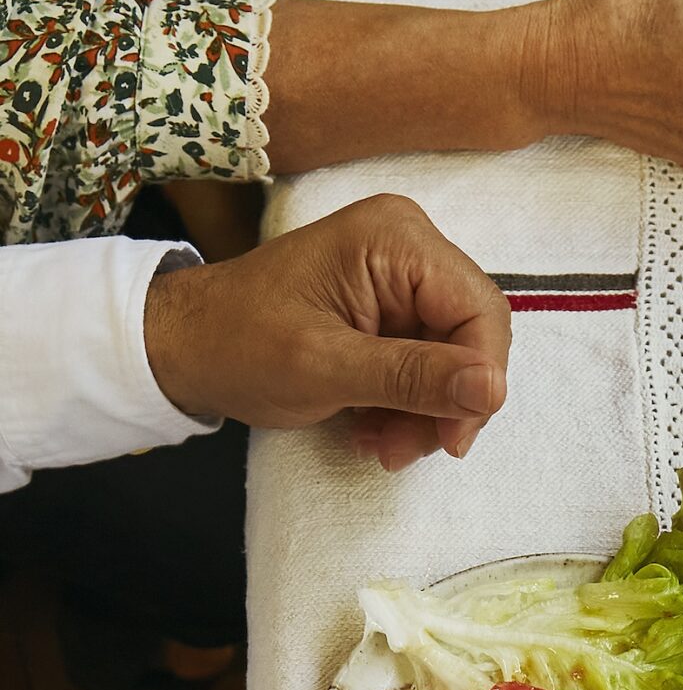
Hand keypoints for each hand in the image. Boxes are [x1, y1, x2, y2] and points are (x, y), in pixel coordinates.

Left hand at [144, 193, 511, 471]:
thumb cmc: (237, 344)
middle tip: (405, 450)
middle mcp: (408, 244)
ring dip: (425, 412)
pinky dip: (407, 404)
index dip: (479, 381)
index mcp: (396, 239)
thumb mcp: (326, 369)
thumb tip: (493, 389)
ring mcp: (399, 275)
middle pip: (471, 335)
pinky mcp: (390, 305)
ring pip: (453, 357)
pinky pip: (427, 361)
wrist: (182, 344)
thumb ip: (413, 377)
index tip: (451, 442)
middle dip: (446, 402)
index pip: (480, 311)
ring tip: (379, 445)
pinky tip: (372, 428)